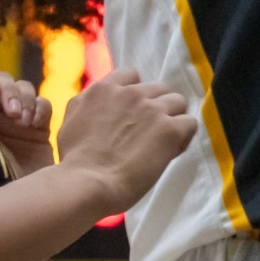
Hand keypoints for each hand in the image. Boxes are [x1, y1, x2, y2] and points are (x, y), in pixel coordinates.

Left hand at [0, 65, 53, 173]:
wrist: (14, 216)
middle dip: (4, 89)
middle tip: (8, 110)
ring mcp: (16, 118)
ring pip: (22, 87)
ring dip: (22, 98)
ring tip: (21, 120)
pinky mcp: (39, 127)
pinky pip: (43, 103)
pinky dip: (39, 108)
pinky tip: (34, 124)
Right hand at [54, 68, 196, 213]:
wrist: (86, 185)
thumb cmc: (74, 163)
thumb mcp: (70, 122)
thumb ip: (86, 105)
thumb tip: (98, 103)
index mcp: (104, 90)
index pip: (131, 75)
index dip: (137, 95)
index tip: (133, 114)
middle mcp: (130, 94)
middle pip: (158, 89)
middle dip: (156, 108)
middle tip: (148, 133)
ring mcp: (151, 109)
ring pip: (178, 102)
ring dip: (173, 119)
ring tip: (163, 142)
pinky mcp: (169, 129)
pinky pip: (189, 123)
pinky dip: (184, 137)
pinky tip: (172, 152)